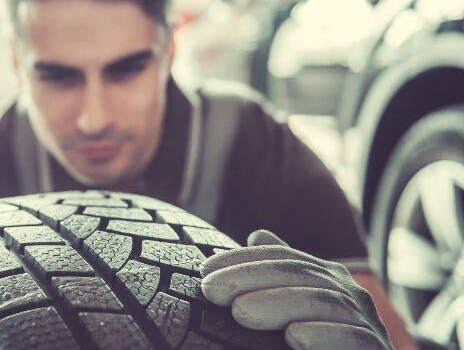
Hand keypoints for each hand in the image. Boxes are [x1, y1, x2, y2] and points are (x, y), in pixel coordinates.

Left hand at [199, 229, 391, 349]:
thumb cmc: (319, 343)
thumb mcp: (293, 307)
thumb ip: (280, 274)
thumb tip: (257, 234)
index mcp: (327, 278)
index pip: (282, 258)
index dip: (243, 260)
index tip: (203, 271)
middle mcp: (350, 294)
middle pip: (298, 274)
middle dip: (250, 278)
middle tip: (211, 289)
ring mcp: (368, 322)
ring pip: (323, 302)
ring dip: (278, 304)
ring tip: (239, 312)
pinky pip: (353, 337)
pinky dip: (323, 334)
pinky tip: (294, 336)